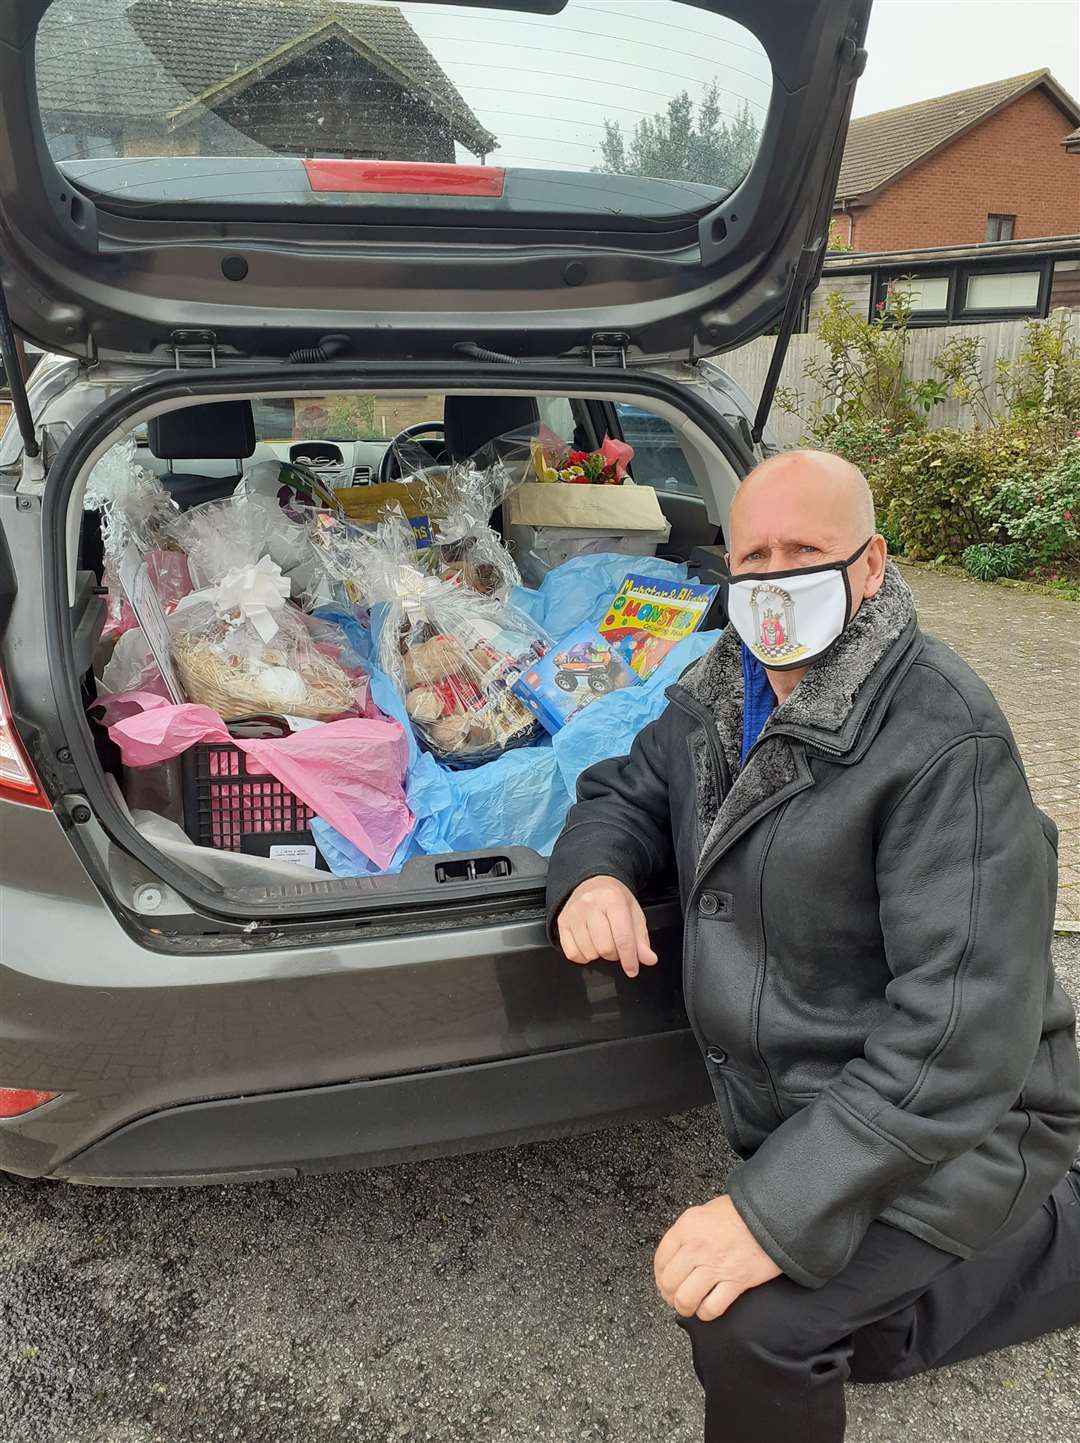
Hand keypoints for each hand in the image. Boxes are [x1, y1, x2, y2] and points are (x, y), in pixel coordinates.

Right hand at [557, 875, 657, 977]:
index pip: (623, 938)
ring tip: (602, 941)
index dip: (630, 959)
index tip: (632, 970)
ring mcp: (573, 914)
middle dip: (615, 954)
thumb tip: (648, 959)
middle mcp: (590, 904)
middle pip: (605, 948)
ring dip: (599, 955)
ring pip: (589, 953)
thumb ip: (641, 939)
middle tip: (616, 945)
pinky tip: (589, 944)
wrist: (593, 883)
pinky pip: (573, 954)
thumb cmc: (614, 899)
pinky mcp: (562, 922)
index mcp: (613, 899)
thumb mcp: (634, 913)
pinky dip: (584, 956)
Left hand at [654, 1195, 781, 1320]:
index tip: (663, 1282)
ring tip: (689, 1306)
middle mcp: (697, 1247)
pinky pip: (712, 1308)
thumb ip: (689, 1230)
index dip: (659, 1276)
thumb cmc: (742, 1211)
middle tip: (675, 1297)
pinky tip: (707, 1309)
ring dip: (685, 1307)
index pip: (661, 1259)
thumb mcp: (706, 1211)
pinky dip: (706, 1313)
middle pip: (670, 1282)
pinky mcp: (736, 1281)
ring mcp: (716, 1266)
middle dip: (670, 1294)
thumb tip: (678, 1253)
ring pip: (686, 1299)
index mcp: (687, 1226)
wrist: (772, 1216)